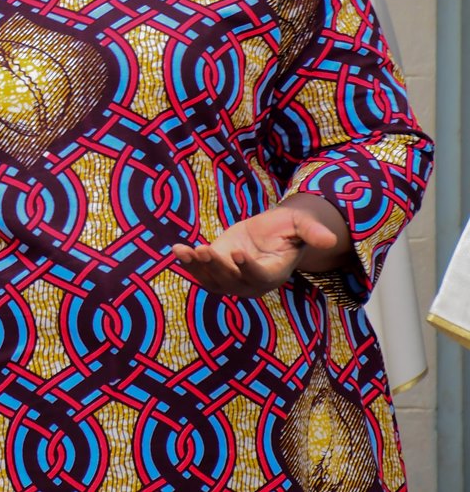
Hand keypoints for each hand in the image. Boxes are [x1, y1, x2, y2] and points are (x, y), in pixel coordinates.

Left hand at [172, 195, 351, 297]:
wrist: (270, 231)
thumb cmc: (288, 228)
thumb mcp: (301, 225)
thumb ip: (312, 233)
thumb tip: (331, 239)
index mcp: (274, 274)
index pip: (260, 277)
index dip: (248, 268)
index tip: (236, 253)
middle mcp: (251, 283)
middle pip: (232, 282)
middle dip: (217, 268)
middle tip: (204, 250)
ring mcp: (232, 279)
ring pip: (212, 281)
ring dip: (196, 267)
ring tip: (184, 251)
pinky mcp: (216, 270)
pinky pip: (200, 272)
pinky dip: (187, 263)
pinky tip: (176, 249)